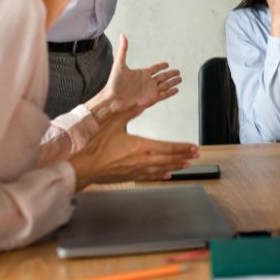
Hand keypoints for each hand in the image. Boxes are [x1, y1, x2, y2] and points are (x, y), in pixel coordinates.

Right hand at [69, 107, 198, 190]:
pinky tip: (168, 175)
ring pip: (162, 169)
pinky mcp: (131, 177)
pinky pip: (150, 177)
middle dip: (183, 156)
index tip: (193, 146)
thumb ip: (129, 112)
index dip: (182, 147)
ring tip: (187, 165)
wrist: (84, 167)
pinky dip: (161, 176)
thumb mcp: (113, 124)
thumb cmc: (96, 147)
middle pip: (168, 158)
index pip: (168, 147)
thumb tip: (142, 101)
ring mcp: (137, 170)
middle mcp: (143, 160)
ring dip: (176, 166)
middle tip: (196, 155)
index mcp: (141, 146)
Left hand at [86, 35, 181, 123]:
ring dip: (173, 82)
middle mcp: (147, 82)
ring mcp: (150, 90)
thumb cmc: (114, 84)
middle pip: (163, 76)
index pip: (155, 68)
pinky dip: (171, 92)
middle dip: (171, 74)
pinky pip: (164, 95)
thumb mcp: (119, 64)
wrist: (113, 100)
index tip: (166, 64)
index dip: (161, 66)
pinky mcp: (152, 98)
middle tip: (178, 71)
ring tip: (180, 79)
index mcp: (141, 73)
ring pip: (166, 85)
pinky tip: (177, 89)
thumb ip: (123, 50)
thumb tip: (122, 36)